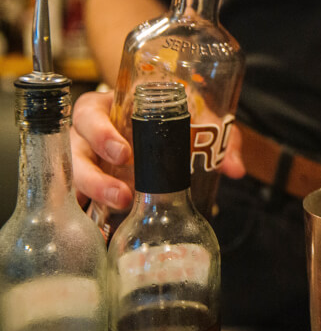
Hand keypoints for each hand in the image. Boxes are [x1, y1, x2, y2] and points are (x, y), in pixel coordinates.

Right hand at [71, 90, 245, 210]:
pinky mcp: (91, 178)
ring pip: (74, 174)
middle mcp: (90, 131)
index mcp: (109, 105)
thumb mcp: (196, 116)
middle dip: (94, 175)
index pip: (90, 114)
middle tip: (121, 193)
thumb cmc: (173, 111)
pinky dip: (87, 208)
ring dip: (93, 194)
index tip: (124, 154)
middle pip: (76, 151)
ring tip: (119, 207)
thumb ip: (219, 138)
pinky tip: (97, 224)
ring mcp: (87, 156)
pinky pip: (78, 194)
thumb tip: (236, 168)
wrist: (164, 115)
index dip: (101, 134)